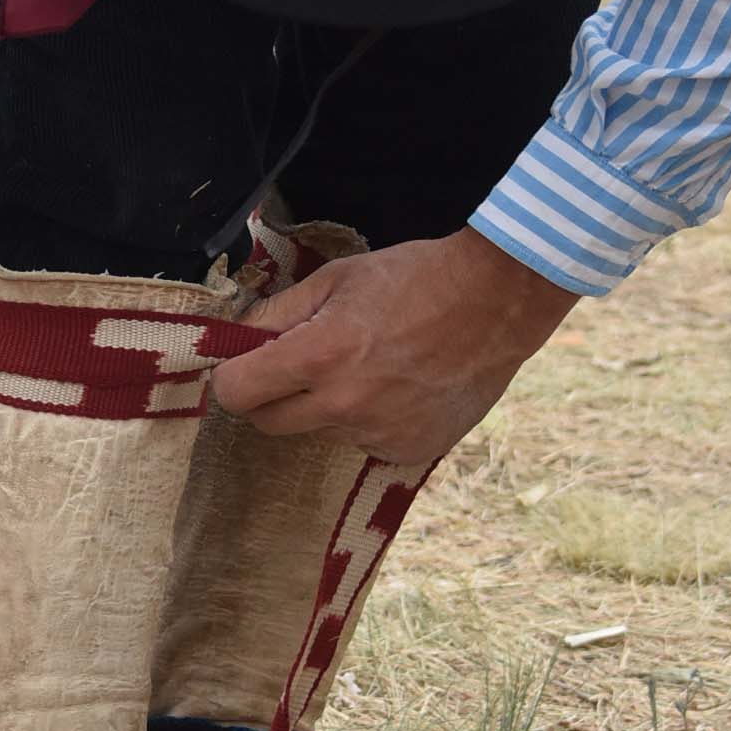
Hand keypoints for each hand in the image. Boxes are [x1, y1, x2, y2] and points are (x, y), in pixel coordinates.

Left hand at [209, 227, 576, 464]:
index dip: (234, 377)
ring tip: (373, 366)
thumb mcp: (337, 279)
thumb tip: (233, 339)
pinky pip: (365, 443)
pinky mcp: (409, 451)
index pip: (236, 393)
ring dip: (329, 407)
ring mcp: (378, 434)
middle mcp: (344, 405)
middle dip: (272, 396)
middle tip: (304, 364)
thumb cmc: (414, 279)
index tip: (247, 365)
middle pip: (268, 424)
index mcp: (320, 355)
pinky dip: (372, 421)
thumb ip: (277, 313)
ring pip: (321, 432)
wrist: (497, 302)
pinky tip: (402, 387)